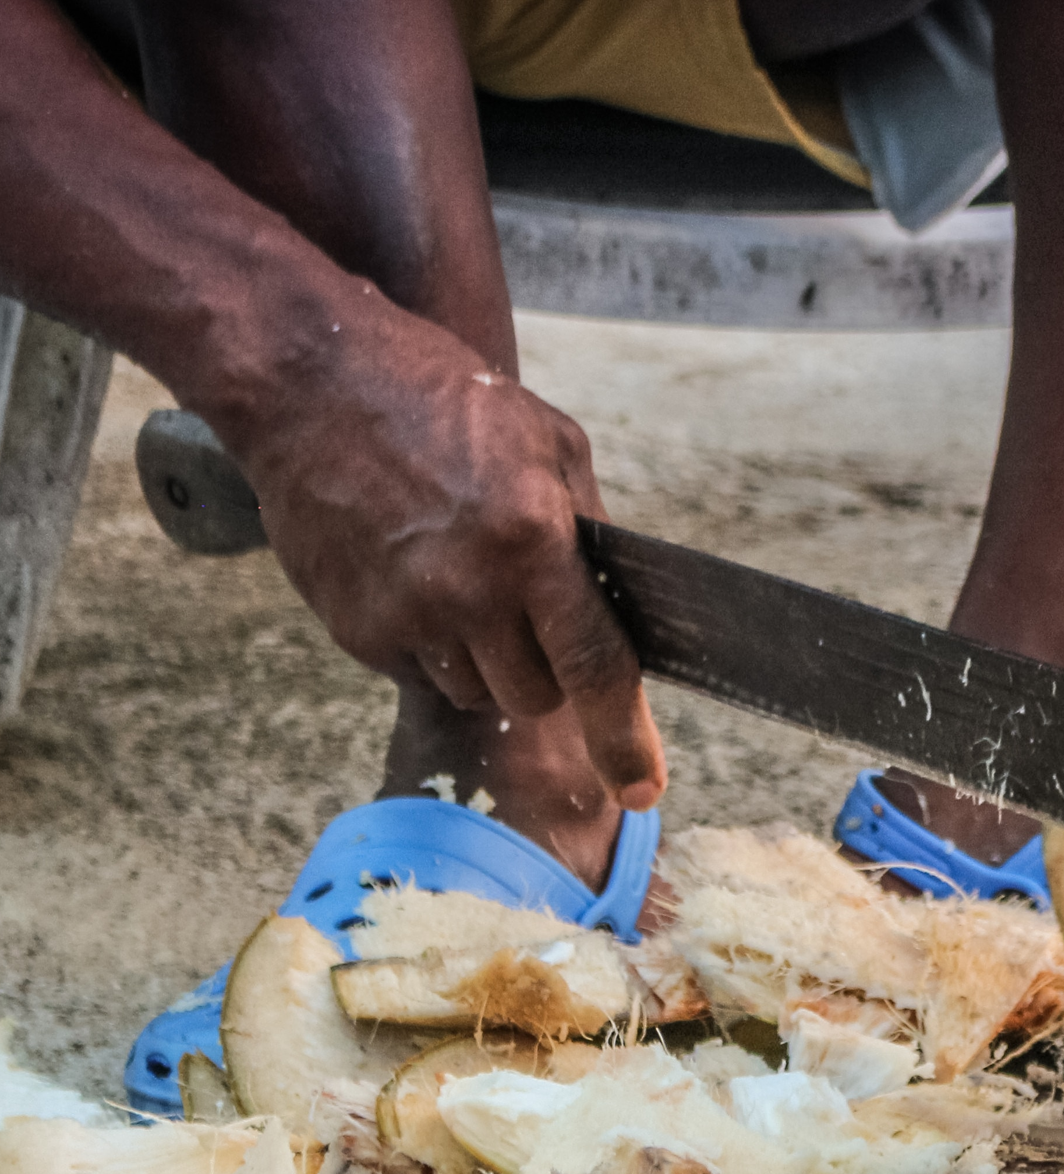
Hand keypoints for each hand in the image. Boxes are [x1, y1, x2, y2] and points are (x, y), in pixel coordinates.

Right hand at [204, 286, 666, 810]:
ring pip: (477, 692)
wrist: (310, 384)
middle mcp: (470, 590)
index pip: (595, 667)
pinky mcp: (356, 630)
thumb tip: (624, 607)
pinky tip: (415, 576)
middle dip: (547, 671)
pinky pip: (418, 673)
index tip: (642, 789)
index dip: (625, 737)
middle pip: (536, 697)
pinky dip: (430, 645)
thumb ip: (590, 529)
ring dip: (486, 658)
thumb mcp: (548, 441)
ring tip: (462, 577)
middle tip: (529, 611)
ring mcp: (406, 615)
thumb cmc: (442, 399)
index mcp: (532, 541)